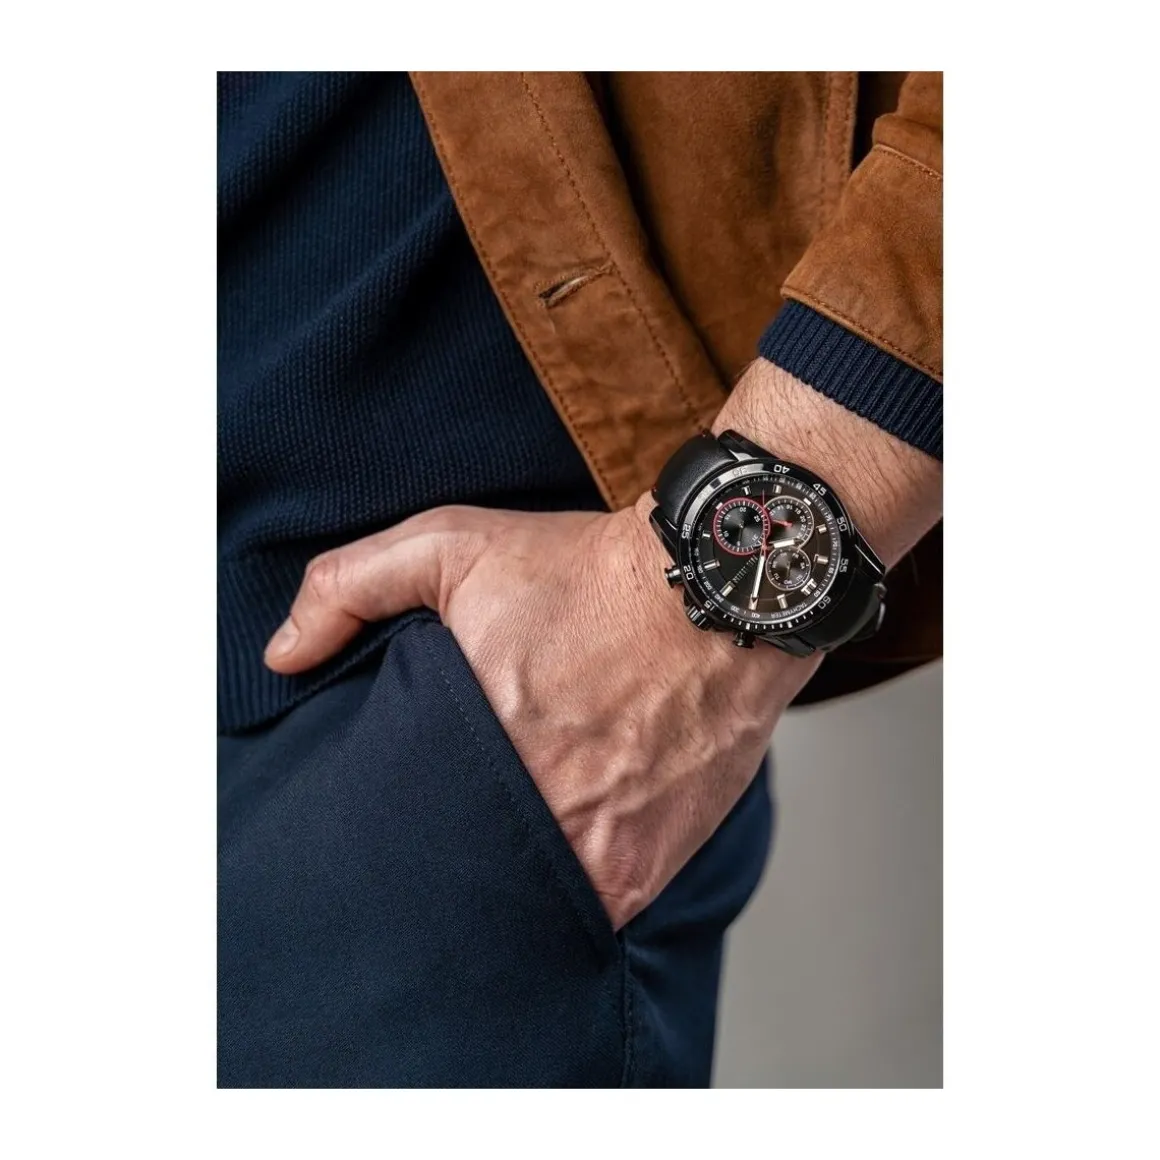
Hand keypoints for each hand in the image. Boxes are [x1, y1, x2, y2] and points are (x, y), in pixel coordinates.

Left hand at [264, 497, 818, 927]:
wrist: (717, 593)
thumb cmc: (587, 572)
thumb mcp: (451, 546)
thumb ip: (349, 588)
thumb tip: (283, 654)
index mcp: (474, 746)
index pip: (397, 833)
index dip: (390, 832)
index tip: (393, 822)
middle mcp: (538, 814)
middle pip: (461, 879)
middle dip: (447, 864)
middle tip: (449, 835)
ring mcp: (598, 850)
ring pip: (526, 907)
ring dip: (513, 884)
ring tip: (509, 844)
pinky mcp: (653, 868)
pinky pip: (594, 911)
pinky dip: (575, 892)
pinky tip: (569, 848)